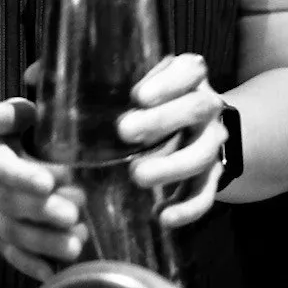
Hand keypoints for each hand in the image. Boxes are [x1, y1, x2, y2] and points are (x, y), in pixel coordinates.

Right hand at [0, 97, 87, 284]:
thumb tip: (29, 110)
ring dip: (42, 241)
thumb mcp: (7, 120)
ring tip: (74, 246)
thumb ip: (18, 113)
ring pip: (12, 231)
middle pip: (10, 202)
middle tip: (72, 214)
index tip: (50, 182)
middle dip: (41, 211)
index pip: (4, 166)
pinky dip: (28, 265)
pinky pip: (9, 253)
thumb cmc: (2, 138)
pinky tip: (51, 273)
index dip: (24, 175)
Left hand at [115, 53, 225, 228]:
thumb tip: (73, 93)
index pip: (189, 70)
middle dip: (162, 120)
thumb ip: (124, 85)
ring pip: (201, 154)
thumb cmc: (157, 100)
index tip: (137, 96)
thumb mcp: (147, 83)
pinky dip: (187, 209)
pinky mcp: (213, 175)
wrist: (200, 126)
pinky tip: (162, 217)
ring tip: (137, 176)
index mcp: (191, 77)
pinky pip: (205, 193)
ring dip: (171, 167)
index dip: (166, 82)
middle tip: (123, 131)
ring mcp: (212, 142)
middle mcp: (208, 107)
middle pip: (196, 110)